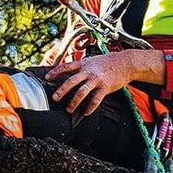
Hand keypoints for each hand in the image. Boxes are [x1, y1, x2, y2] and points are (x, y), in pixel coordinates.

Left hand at [46, 50, 160, 115]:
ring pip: (82, 92)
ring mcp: (96, 80)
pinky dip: (90, 107)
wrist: (125, 62)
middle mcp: (88, 71)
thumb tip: (70, 72)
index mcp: (83, 63)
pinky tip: (86, 112)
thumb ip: (81, 66)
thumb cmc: (108, 61)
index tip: (47, 78)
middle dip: (61, 91)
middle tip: (54, 98)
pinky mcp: (105, 88)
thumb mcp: (92, 60)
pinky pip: (96, 100)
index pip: (65, 66)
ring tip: (69, 109)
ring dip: (74, 102)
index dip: (55, 72)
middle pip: (71, 81)